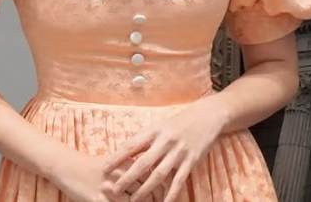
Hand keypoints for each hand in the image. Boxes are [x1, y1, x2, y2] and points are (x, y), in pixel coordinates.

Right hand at [48, 148, 169, 201]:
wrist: (68, 166)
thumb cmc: (94, 166)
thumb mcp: (115, 164)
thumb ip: (133, 169)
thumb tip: (153, 176)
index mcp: (127, 163)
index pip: (153, 178)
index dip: (164, 190)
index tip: (168, 198)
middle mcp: (120, 175)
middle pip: (147, 192)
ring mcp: (109, 189)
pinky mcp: (98, 200)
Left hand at [102, 99, 225, 201]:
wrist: (205, 117)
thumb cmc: (178, 123)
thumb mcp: (160, 126)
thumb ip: (145, 139)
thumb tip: (124, 152)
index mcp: (154, 130)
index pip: (132, 144)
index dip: (117, 157)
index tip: (105, 168)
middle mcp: (165, 141)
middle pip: (143, 162)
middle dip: (128, 177)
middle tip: (114, 189)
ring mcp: (178, 152)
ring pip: (159, 174)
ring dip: (145, 189)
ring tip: (134, 200)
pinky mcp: (191, 161)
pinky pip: (179, 180)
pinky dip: (171, 194)